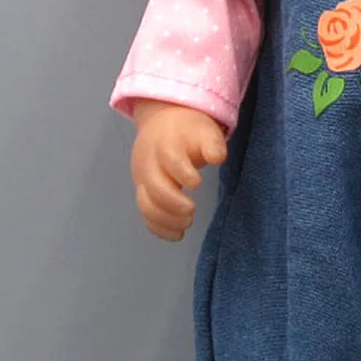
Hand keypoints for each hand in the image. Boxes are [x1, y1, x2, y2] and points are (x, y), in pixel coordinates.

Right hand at [129, 100, 227, 241]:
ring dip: (165, 219)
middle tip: (191, 211)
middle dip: (172, 203)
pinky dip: (159, 227)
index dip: (182, 173)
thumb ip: (212, 143)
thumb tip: (217, 158)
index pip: (170, 159)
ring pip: (145, 203)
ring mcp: (143, 180)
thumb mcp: (204, 130)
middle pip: (153, 186)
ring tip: (187, 223)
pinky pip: (145, 214)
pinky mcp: (143, 193)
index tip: (197, 183)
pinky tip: (177, 234)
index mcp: (166, 145)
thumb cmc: (188, 132)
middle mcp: (150, 164)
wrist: (162, 126)